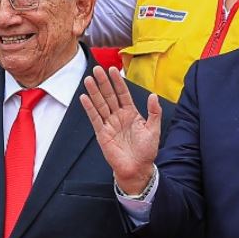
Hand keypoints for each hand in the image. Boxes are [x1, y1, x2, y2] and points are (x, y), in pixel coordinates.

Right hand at [80, 65, 162, 194]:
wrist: (138, 169)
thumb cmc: (146, 151)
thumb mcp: (154, 130)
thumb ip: (154, 112)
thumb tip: (153, 95)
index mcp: (131, 113)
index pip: (123, 93)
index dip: (118, 82)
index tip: (113, 69)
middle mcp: (119, 116)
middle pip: (109, 96)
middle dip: (103, 82)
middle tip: (97, 69)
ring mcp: (109, 124)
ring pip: (100, 104)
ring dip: (94, 92)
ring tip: (88, 79)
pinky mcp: (102, 133)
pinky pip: (94, 118)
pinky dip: (89, 108)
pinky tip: (84, 97)